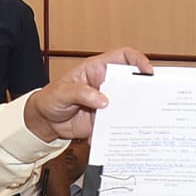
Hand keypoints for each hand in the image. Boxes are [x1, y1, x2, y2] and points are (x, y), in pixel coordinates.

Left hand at [24, 48, 152, 141]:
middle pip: (131, 82)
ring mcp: (106, 103)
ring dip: (132, 113)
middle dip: (144, 89)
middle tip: (151, 99)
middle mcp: (106, 85)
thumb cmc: (50, 98)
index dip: (138, 61)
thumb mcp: (62, 92)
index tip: (148, 71)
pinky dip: (116, 132)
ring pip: (127, 105)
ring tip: (135, 121)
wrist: (44, 121)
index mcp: (97, 69)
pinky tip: (112, 137)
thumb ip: (81, 93)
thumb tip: (103, 101)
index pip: (123, 57)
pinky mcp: (104, 120)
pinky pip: (116, 125)